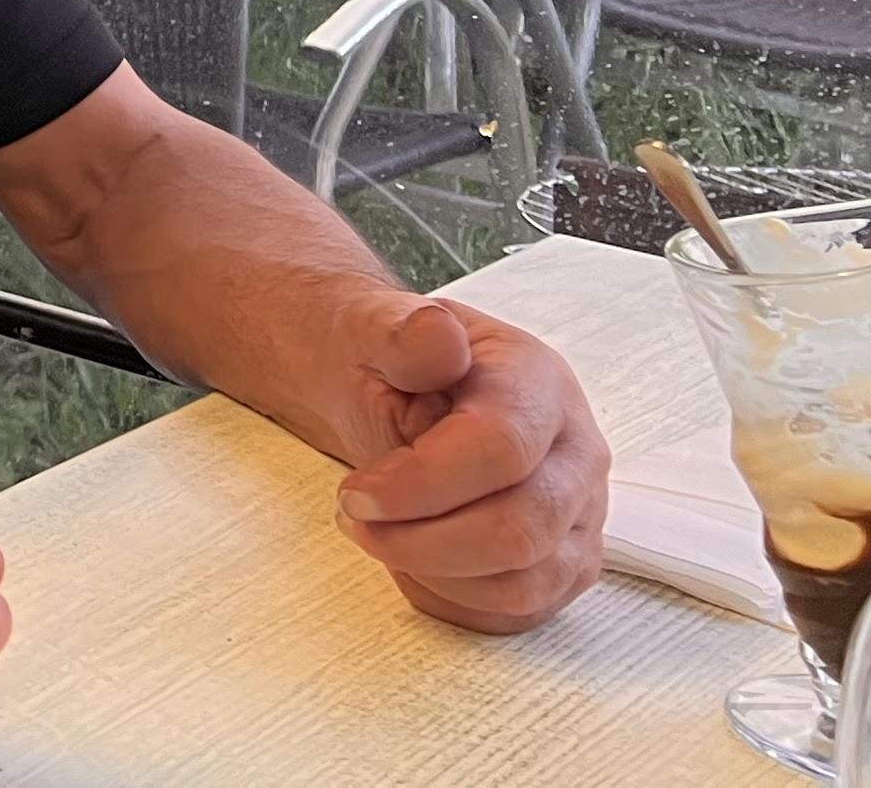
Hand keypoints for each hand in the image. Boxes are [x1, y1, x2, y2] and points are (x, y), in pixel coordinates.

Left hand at [328, 298, 608, 630]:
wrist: (396, 386)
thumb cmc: (386, 360)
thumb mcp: (376, 327)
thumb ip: (403, 334)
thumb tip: (438, 336)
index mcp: (538, 380)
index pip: (501, 448)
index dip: (422, 484)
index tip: (354, 494)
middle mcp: (579, 450)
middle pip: (520, 529)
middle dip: (422, 541)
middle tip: (354, 519)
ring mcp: (583, 512)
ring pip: (525, 582)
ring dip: (434, 573)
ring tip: (376, 534)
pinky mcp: (569, 561)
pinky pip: (521, 609)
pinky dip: (453, 599)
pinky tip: (408, 562)